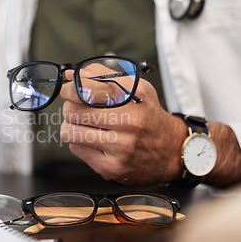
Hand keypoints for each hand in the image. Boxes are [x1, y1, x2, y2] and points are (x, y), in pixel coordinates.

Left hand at [59, 71, 185, 184]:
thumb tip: (71, 73)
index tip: (69, 90)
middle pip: (74, 111)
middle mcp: (129, 123)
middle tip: (77, 109)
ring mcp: (120, 148)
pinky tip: (94, 141)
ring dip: (71, 126)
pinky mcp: (111, 168)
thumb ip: (103, 76)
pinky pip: (76, 150)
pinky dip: (80, 143)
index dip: (71, 88)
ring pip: (70, 132)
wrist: (172, 151)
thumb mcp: (136, 88)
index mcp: (135, 98)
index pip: (87, 89)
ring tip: (83, 125)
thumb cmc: (149, 117)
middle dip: (70, 108)